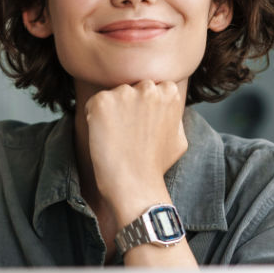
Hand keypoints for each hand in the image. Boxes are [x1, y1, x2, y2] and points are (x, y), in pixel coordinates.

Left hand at [84, 80, 187, 225]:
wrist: (135, 185)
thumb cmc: (156, 166)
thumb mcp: (179, 137)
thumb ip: (173, 116)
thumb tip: (168, 107)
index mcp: (169, 92)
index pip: (152, 87)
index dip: (144, 107)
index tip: (142, 126)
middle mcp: (148, 87)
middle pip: (132, 88)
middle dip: (128, 105)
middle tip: (128, 132)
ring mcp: (124, 93)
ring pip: (113, 96)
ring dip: (112, 111)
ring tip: (117, 138)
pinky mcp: (102, 102)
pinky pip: (93, 104)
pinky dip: (94, 118)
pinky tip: (104, 137)